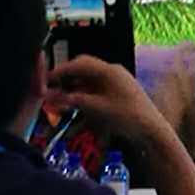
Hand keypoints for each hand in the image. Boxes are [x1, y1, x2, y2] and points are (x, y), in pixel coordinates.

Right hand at [47, 55, 163, 140]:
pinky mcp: (116, 97)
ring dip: (73, 94)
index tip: (43, 81)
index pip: (79, 64)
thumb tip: (49, 96)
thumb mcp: (96, 108)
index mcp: (108, 70)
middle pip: (83, 71)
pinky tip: (74, 122)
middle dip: (65, 80)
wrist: (150, 130)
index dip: (60, 71)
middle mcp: (111, 73)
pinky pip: (95, 96)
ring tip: (58, 106)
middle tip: (49, 91)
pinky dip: (83, 105)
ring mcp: (115, 84)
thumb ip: (73, 100)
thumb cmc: (125, 116)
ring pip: (87, 85)